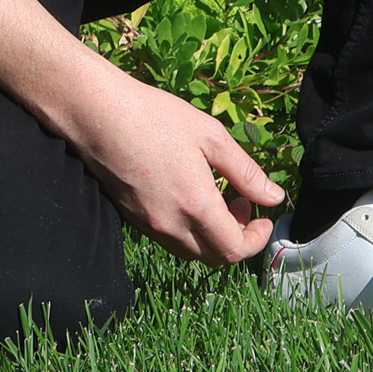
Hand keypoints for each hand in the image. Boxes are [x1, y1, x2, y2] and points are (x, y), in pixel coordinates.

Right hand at [51, 61, 283, 264]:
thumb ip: (246, 173)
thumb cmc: (156, 117)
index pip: (234, 250)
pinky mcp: (132, 218)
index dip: (256, 239)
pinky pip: (169, 238)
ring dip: (211, 234)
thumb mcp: (211, 137)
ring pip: (190, 250)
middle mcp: (170, 225)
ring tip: (217, 196)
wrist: (97, 114)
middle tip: (241, 202)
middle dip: (236, 237)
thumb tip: (275, 198)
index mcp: (195, 207)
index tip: (263, 216)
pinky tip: (188, 194)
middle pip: (214, 257)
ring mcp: (148, 225)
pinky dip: (188, 228)